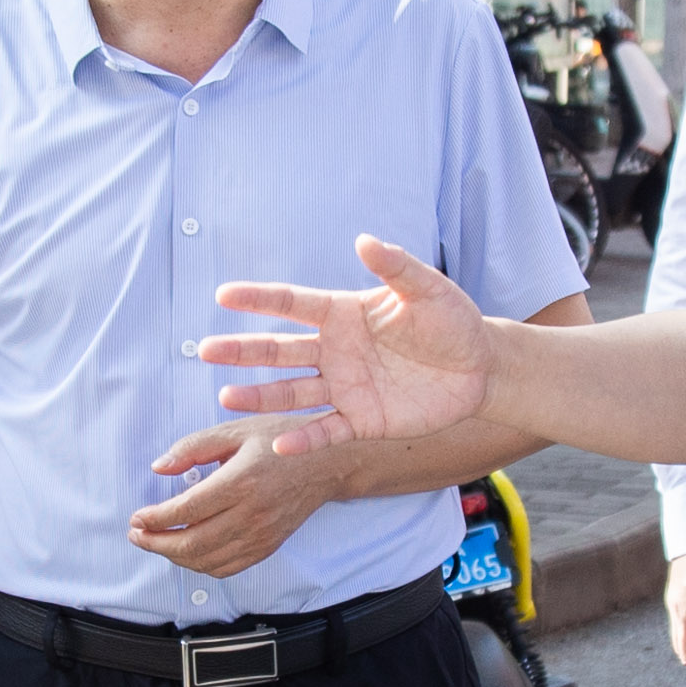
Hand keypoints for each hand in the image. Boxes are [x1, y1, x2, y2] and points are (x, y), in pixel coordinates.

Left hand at [127, 412, 344, 577]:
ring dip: (174, 557)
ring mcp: (262, 535)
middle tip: (136, 535)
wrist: (327, 463)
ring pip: (207, 561)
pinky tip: (186, 552)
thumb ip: (193, 447)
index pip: (186, 511)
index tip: (136, 517)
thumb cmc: (280, 441)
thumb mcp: (235, 430)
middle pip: (192, 543)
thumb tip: (159, 468)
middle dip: (156, 543)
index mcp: (241, 481)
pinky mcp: (267, 547)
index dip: (154, 519)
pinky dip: (200, 566)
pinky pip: (226, 568)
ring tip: (155, 542)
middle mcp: (252, 513)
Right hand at [198, 235, 493, 452]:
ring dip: (260, 396)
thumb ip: (397, 267)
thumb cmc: (454, 322)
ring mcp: (345, 387)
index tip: (223, 294)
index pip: (293, 303)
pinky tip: (279, 446)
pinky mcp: (362, 421)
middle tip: (205, 350)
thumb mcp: (429, 290)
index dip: (259, 298)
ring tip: (226, 398)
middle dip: (243, 351)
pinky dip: (304, 440)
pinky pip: (326, 431)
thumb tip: (364, 240)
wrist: (480, 370)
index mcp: (344, 314)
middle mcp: (335, 351)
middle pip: (280, 351)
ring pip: (292, 392)